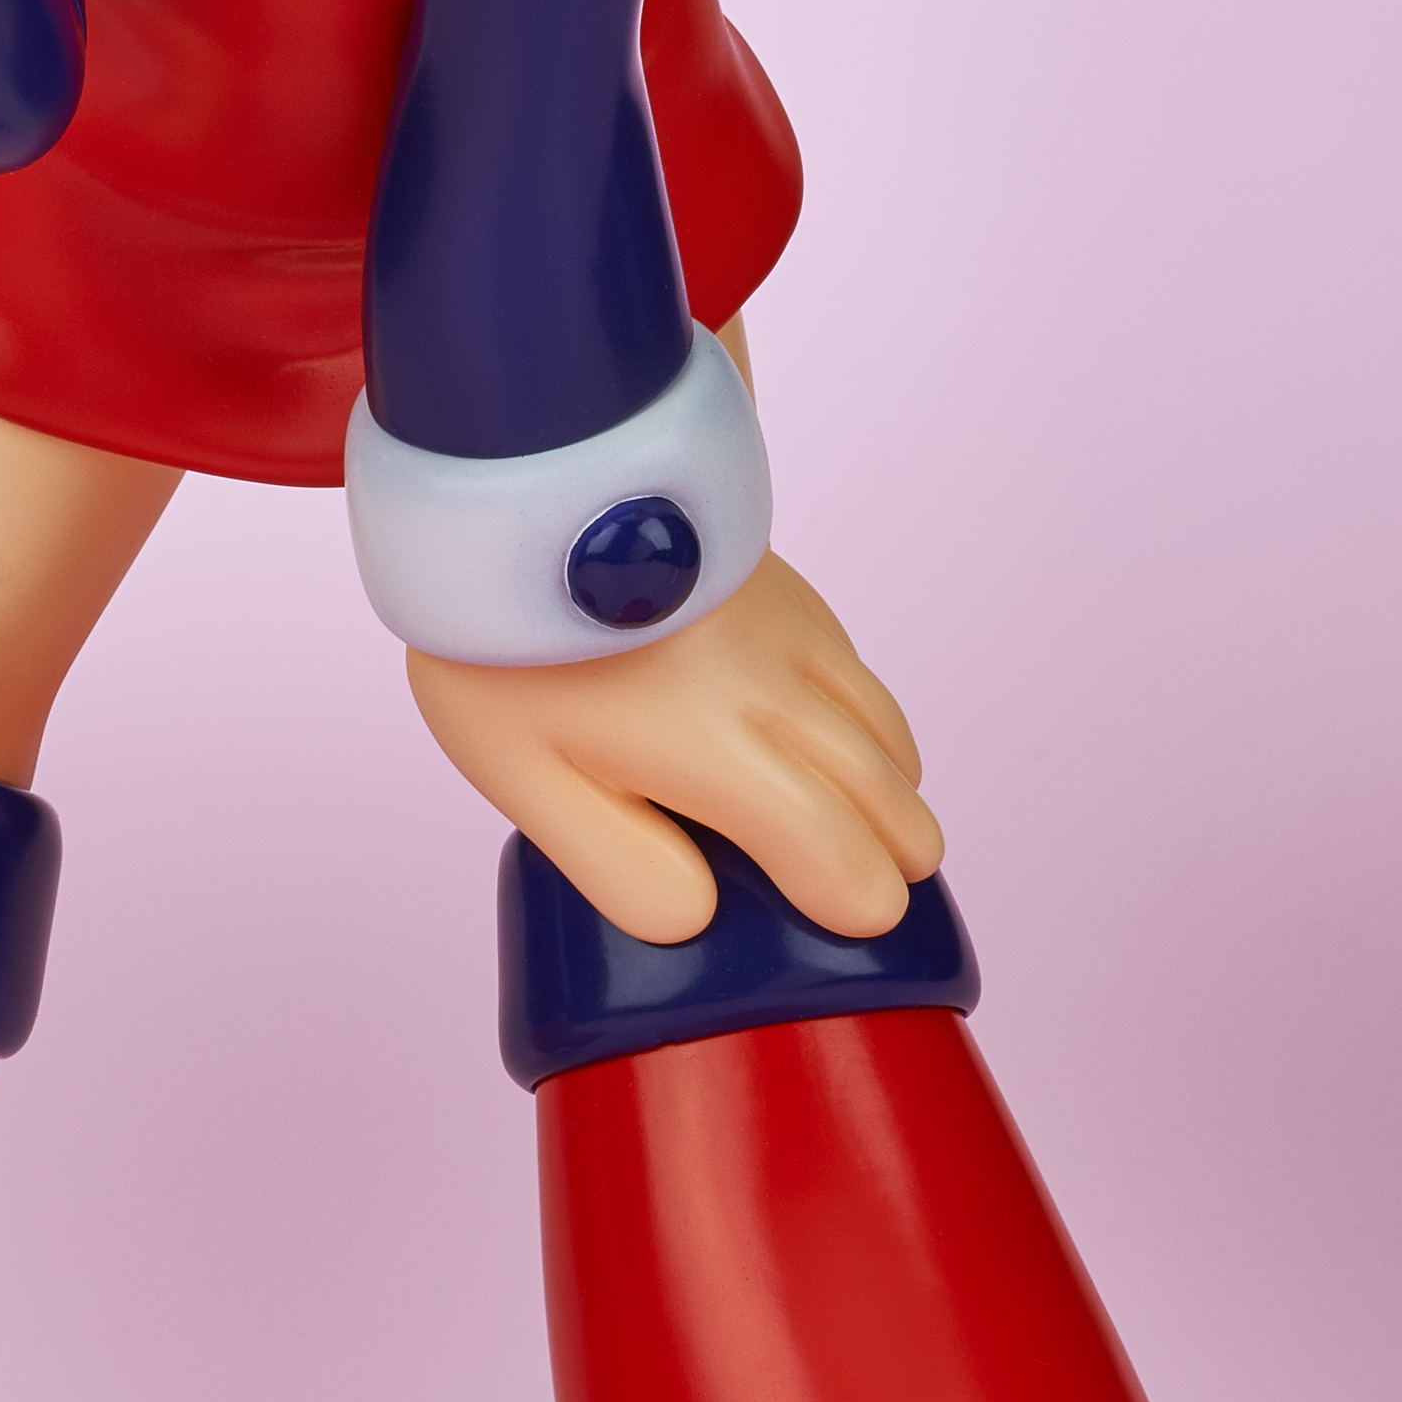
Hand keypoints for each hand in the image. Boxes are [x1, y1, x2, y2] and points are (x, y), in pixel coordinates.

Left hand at [408, 551, 941, 943]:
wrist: (519, 478)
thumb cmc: (508, 644)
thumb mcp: (528, 779)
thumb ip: (618, 865)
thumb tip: (700, 919)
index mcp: (720, 751)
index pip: (845, 857)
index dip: (861, 906)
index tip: (848, 923)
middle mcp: (780, 689)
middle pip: (892, 798)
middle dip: (893, 857)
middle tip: (854, 891)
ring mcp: (792, 631)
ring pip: (889, 734)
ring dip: (887, 793)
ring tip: (847, 829)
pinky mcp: (786, 589)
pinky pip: (860, 678)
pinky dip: (864, 728)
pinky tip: (817, 743)